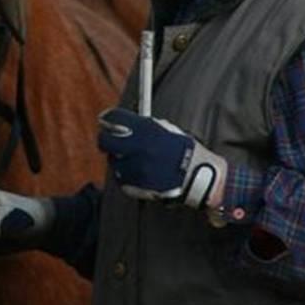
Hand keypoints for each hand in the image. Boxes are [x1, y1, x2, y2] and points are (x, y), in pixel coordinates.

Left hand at [97, 107, 225, 209]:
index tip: (106, 120)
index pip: (114, 118)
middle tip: (109, 140)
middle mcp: (138, 148)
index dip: (107, 118)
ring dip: (120, 159)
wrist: (199, 177)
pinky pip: (121, 178)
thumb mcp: (165, 130)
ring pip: (113, 162)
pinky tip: (140, 172)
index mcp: (147, 130)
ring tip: (136, 160)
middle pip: (105, 141)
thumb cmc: (183, 151)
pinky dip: (126, 175)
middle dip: (106, 140)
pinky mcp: (135, 186)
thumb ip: (142, 126)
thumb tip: (119, 121)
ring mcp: (135, 168)